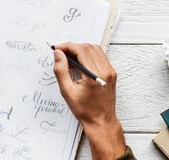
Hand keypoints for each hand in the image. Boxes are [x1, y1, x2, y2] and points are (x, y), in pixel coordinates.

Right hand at [53, 43, 125, 158]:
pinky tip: (79, 64)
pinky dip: (88, 55)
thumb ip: (61, 70)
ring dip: (81, 50)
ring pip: (95, 49)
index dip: (67, 46)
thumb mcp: (67, 91)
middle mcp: (105, 70)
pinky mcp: (111, 73)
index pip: (81, 50)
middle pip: (88, 47)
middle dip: (73, 47)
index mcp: (95, 75)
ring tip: (69, 60)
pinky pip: (100, 57)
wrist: (101, 121)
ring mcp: (110, 71)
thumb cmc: (85, 110)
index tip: (57, 49)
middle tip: (61, 54)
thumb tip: (58, 54)